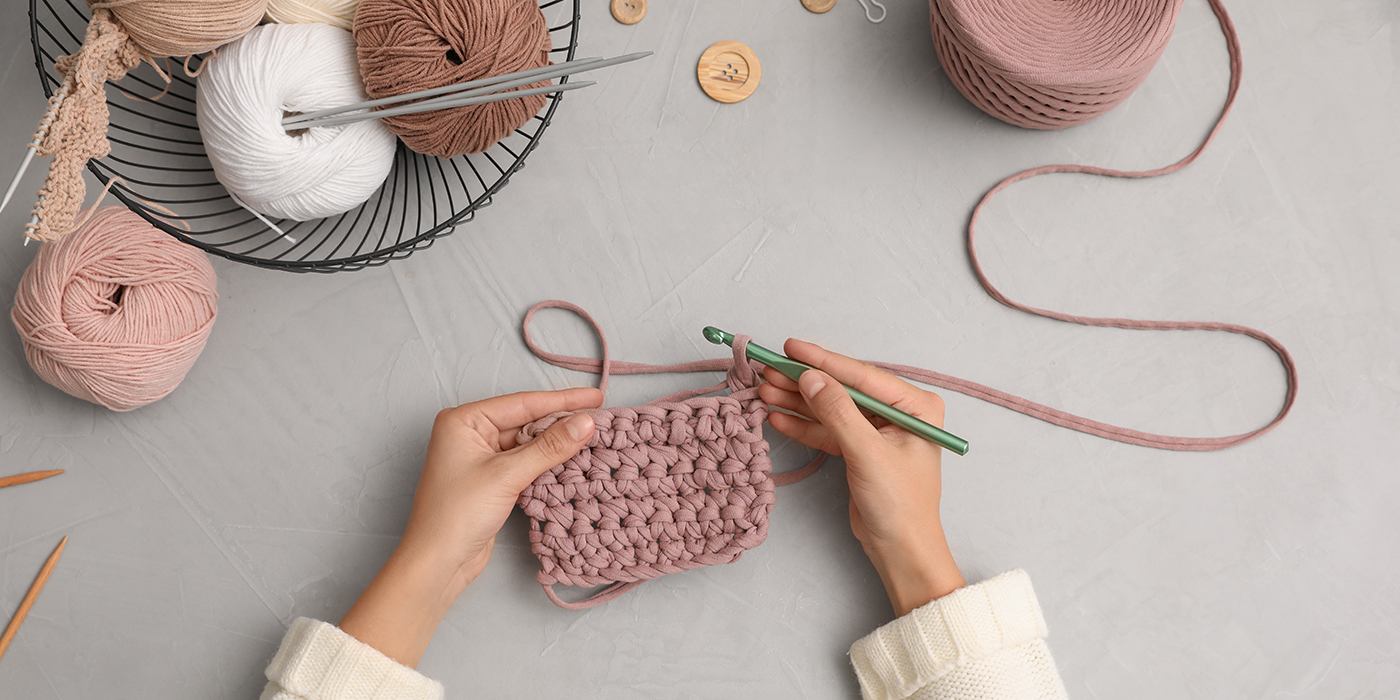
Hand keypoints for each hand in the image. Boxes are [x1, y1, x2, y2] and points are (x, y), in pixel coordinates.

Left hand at [340, 388, 601, 665]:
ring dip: (557, 442)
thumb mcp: (506, 475)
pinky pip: (525, 462)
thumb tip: (586, 422)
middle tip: (601, 415)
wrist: (437, 564)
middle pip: (526, 420)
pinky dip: (547, 461)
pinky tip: (572, 458)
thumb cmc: (457, 514)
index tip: (596, 396)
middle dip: (562, 420)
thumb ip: (549, 446)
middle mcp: (471, 433)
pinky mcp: (491, 479)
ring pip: (528, 442)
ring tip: (594, 434)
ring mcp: (481, 457)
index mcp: (464, 420)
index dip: (562, 400)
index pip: (522, 403)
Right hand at [758, 340, 963, 615]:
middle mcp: (898, 413)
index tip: (791, 347)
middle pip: (843, 388)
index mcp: (915, 406)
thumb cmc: (900, 506)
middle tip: (768, 370)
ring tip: (764, 391)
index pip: (862, 375)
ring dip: (798, 402)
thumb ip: (838, 412)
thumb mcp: (867, 453)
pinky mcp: (860, 450)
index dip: (823, 361)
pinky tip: (778, 416)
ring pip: (831, 408)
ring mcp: (878, 432)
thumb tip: (810, 378)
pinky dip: (803, 425)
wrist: (902, 551)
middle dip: (805, 381)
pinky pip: (828, 430)